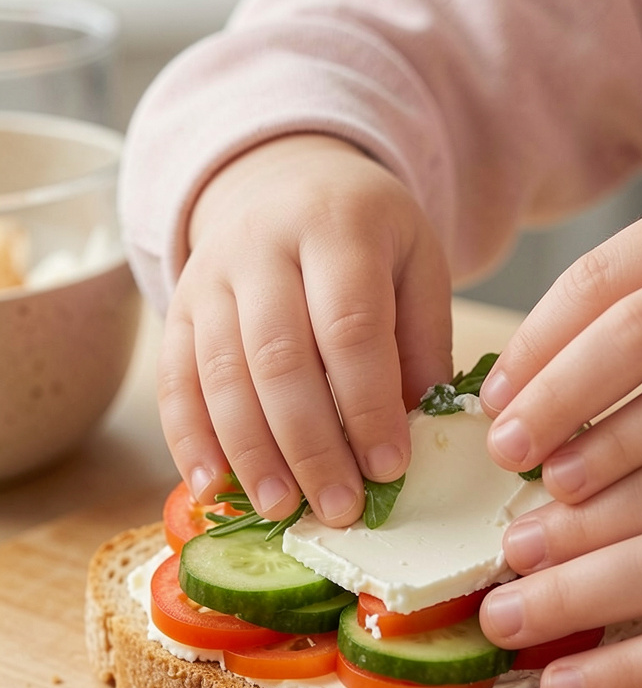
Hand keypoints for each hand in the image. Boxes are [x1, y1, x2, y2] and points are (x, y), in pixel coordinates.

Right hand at [158, 134, 451, 524]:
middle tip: (339, 507)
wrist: (284, 178)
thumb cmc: (363, 234)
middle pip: (279, 358)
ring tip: (281, 510)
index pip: (349, 327)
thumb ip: (422, 341)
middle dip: (310, 444)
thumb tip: (421, 431)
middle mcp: (263, 247)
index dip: (368, 404)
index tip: (389, 468)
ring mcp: (210, 277)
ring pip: (221, 375)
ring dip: (251, 454)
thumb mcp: (415, 263)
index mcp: (338, 228)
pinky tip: (212, 487)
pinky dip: (190, 439)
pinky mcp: (177, 308)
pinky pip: (174, 380)